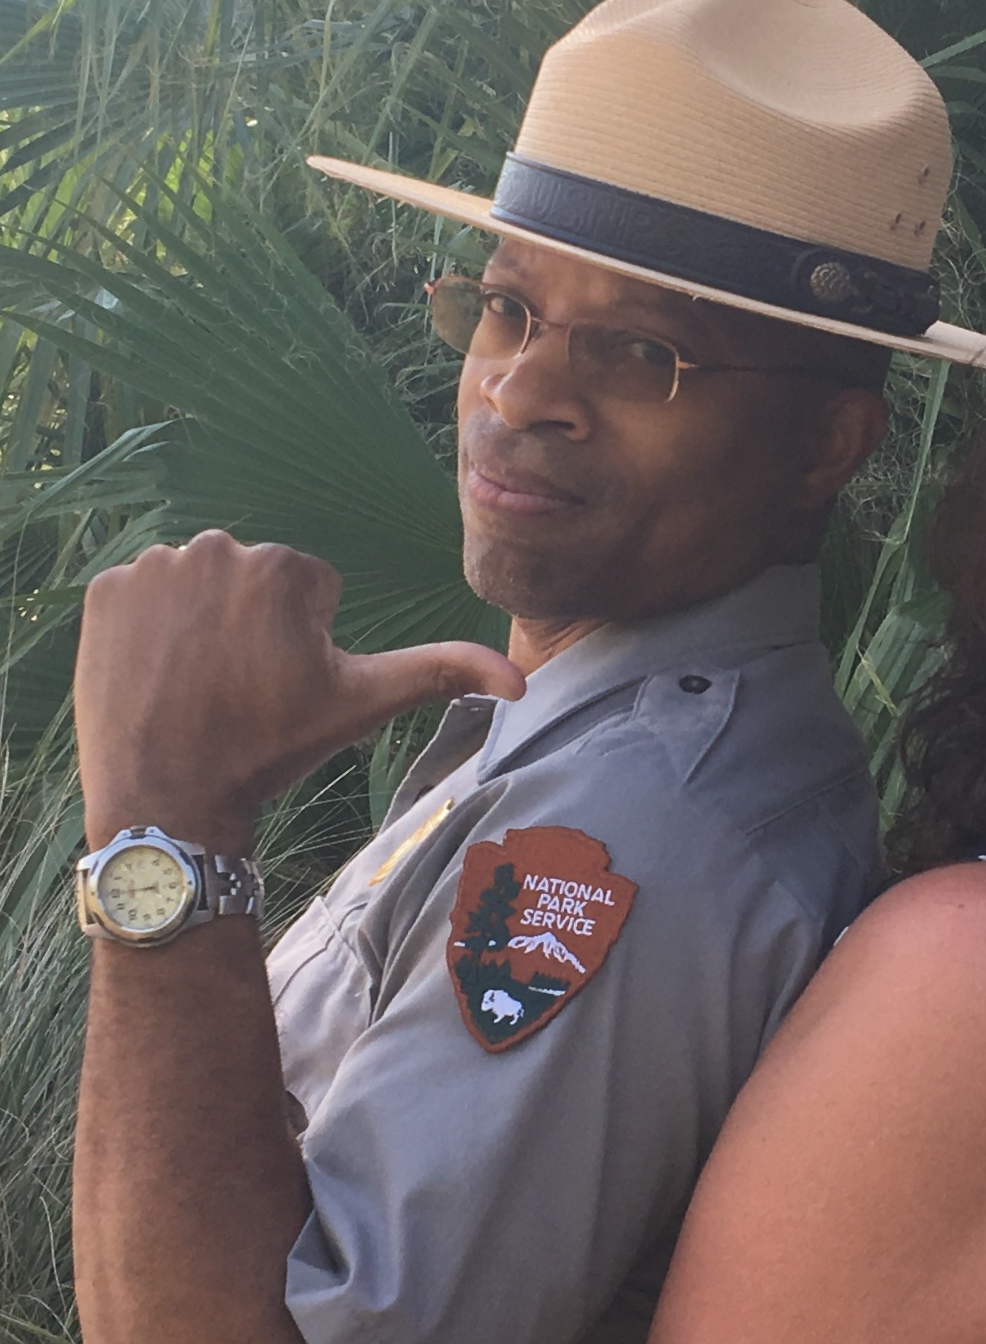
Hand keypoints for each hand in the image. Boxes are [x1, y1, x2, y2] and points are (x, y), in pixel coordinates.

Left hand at [75, 532, 524, 850]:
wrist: (168, 795)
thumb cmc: (271, 749)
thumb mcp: (362, 706)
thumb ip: (442, 674)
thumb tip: (524, 683)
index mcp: (284, 570)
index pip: (308, 591)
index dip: (301, 645)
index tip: (279, 689)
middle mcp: (216, 549)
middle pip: (251, 583)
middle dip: (251, 627)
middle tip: (239, 692)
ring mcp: (153, 568)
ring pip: (198, 587)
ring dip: (201, 625)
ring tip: (198, 686)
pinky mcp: (104, 590)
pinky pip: (143, 596)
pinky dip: (150, 630)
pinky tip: (157, 675)